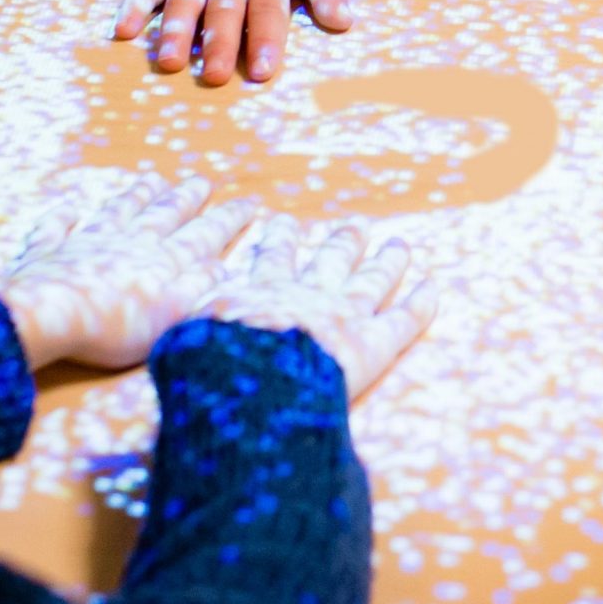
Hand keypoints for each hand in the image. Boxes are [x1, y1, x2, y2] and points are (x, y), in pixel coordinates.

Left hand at [5, 174, 260, 370]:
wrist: (51, 316)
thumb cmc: (114, 327)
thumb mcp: (171, 315)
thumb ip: (198, 287)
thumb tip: (221, 265)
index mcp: (162, 261)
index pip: (202, 235)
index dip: (227, 219)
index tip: (248, 202)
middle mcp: (129, 243)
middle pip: (164, 214)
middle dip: (187, 198)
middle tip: (203, 181)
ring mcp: (88, 242)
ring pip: (119, 211)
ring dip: (137, 195)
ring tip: (153, 179)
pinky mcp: (51, 252)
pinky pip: (58, 229)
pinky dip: (64, 217)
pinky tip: (69, 207)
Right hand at [113, 0, 350, 84]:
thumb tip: (343, 21)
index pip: (268, 8)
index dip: (266, 39)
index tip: (264, 71)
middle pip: (224, 10)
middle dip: (219, 43)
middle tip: (216, 76)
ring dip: (176, 29)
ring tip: (170, 61)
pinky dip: (136, 3)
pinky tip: (124, 29)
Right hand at [195, 215, 435, 400]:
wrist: (248, 379)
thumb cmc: (211, 362)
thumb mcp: (186, 335)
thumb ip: (188, 325)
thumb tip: (169, 324)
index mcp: (263, 289)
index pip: (272, 258)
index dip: (280, 241)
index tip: (282, 224)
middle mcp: (307, 292)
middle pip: (330, 258)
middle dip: (343, 241)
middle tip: (353, 225)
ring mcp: (344, 313)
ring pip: (373, 280)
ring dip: (387, 261)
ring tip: (399, 244)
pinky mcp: (373, 342)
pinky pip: (404, 318)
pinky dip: (420, 303)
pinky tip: (433, 288)